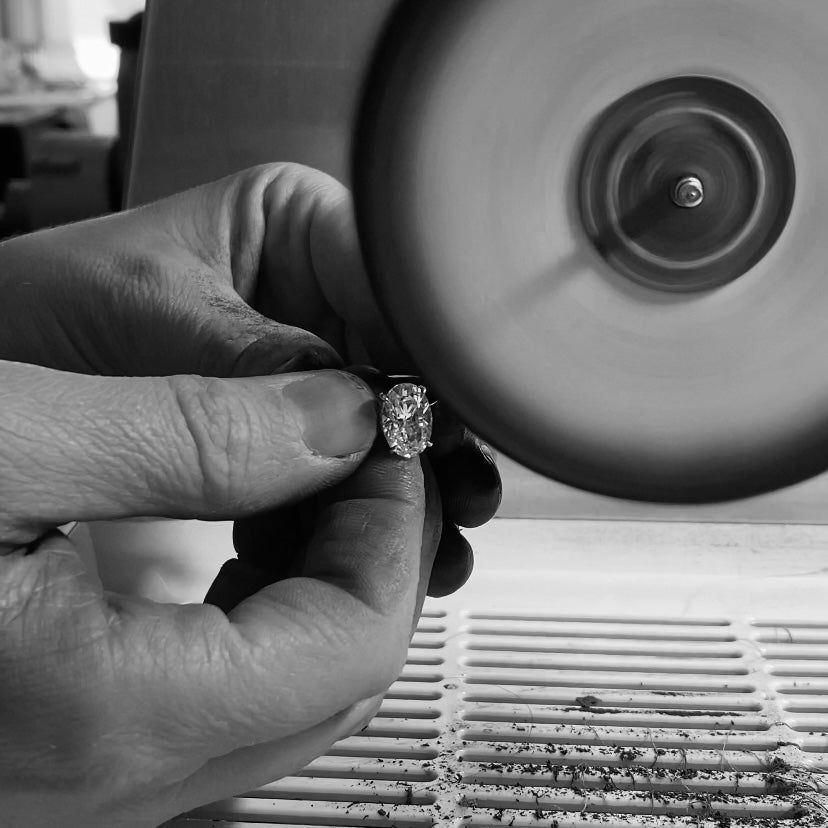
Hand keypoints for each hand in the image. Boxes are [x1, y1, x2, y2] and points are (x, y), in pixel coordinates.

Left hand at [0, 163, 500, 593]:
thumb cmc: (25, 312)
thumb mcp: (134, 326)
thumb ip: (242, 374)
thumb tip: (358, 420)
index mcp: (289, 224)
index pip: (395, 283)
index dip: (424, 356)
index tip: (440, 422)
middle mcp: (307, 296)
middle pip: (404, 365)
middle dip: (424, 435)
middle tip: (450, 496)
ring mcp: (299, 371)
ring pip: (380, 428)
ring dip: (405, 483)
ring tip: (434, 533)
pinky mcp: (281, 433)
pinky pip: (336, 473)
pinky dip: (353, 514)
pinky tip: (370, 546)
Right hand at [0, 357, 440, 824]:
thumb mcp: (7, 441)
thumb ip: (191, 438)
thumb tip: (338, 423)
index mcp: (107, 712)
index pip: (358, 643)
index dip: (398, 529)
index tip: (388, 442)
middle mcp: (104, 779)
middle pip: (337, 677)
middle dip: (375, 549)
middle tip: (362, 453)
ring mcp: (85, 774)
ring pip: (284, 692)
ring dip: (322, 577)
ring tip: (303, 477)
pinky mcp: (63, 742)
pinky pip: (214, 694)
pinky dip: (259, 608)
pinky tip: (237, 535)